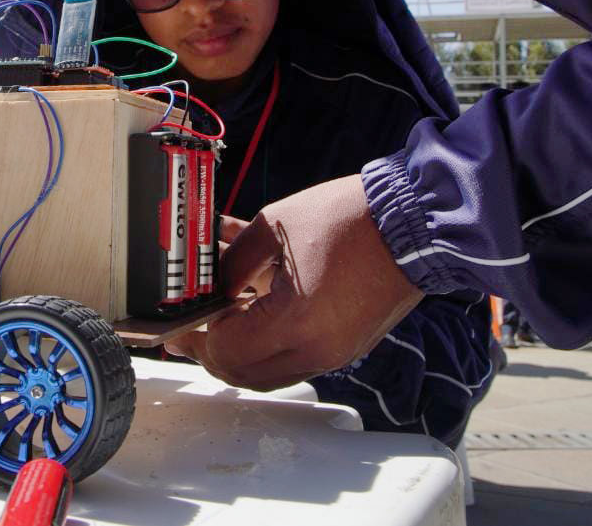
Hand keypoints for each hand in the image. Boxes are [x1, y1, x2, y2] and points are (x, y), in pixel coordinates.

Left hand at [167, 175, 422, 389]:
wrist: (413, 224)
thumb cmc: (351, 218)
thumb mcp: (275, 227)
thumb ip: (233, 260)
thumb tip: (210, 282)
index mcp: (295, 321)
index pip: (226, 351)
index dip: (196, 338)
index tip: (179, 325)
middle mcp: (315, 349)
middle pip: (243, 373)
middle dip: (209, 352)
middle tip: (188, 332)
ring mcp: (333, 354)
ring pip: (267, 373)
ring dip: (237, 353)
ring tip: (216, 323)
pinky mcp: (345, 347)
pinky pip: (294, 360)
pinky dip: (267, 346)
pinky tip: (252, 314)